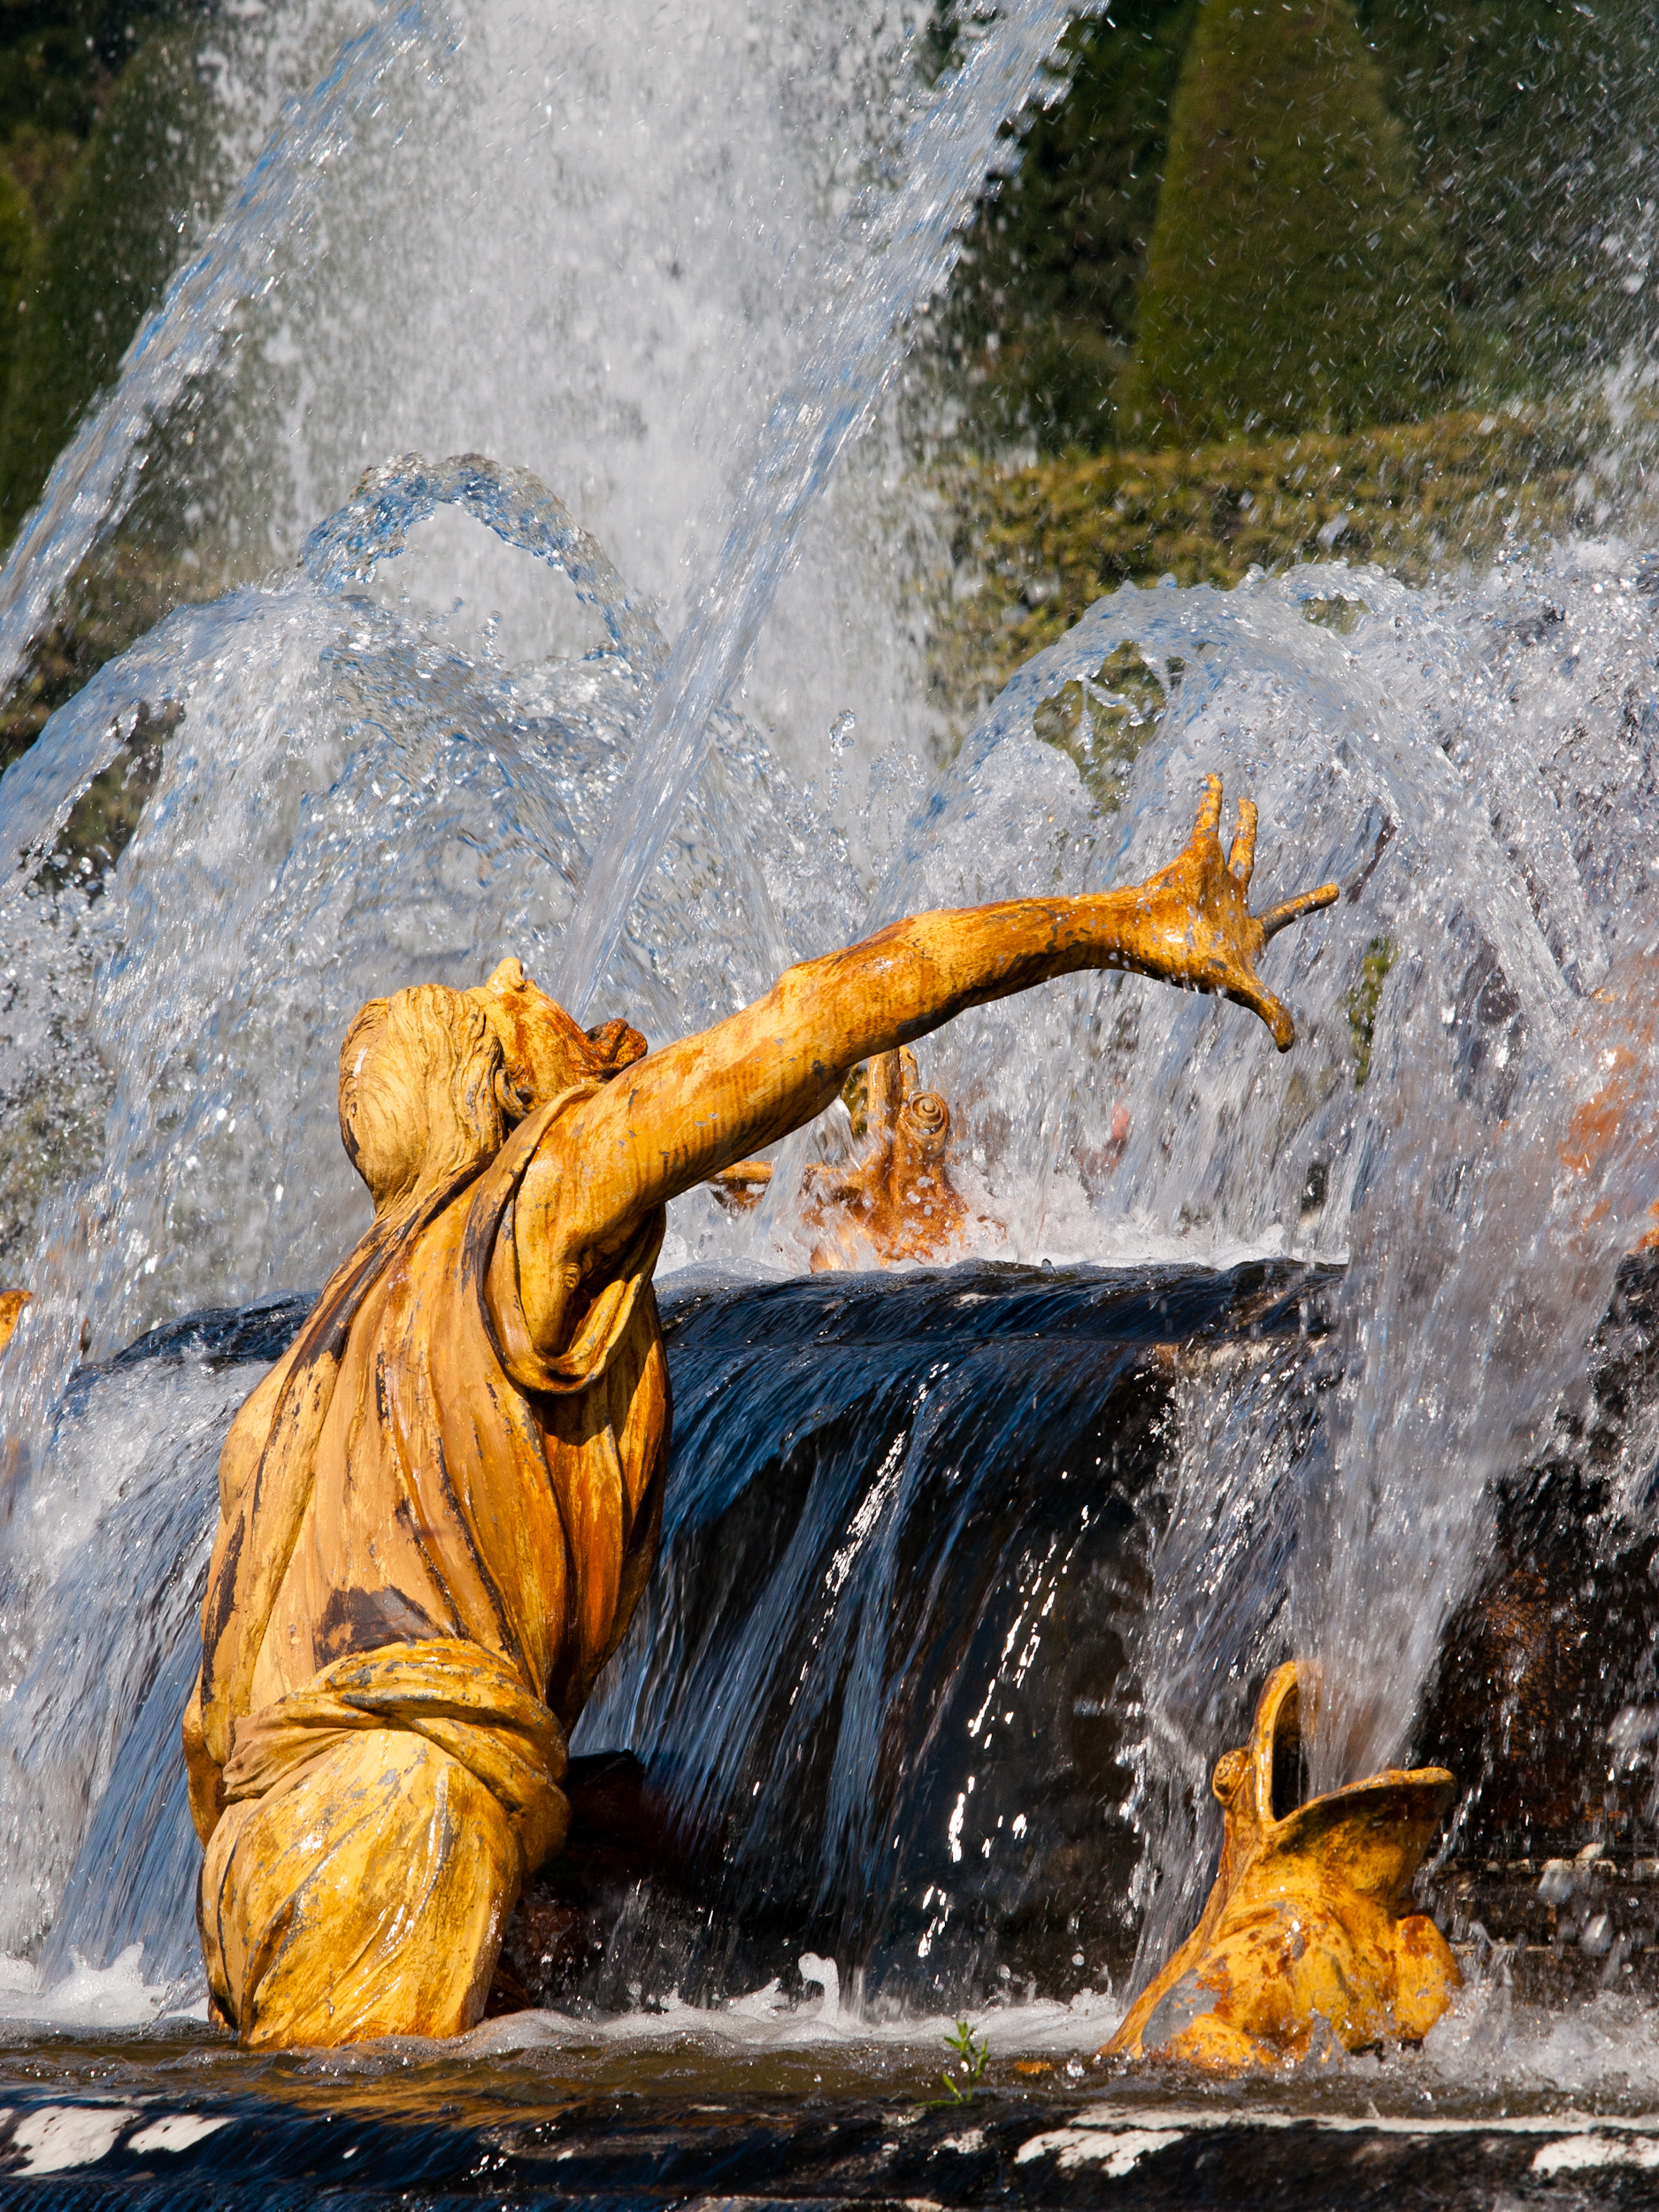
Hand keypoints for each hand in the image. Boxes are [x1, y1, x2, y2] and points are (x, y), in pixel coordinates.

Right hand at [1133, 775, 1337, 1049]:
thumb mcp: (1235, 986)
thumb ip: (1268, 1009)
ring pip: (1235, 843)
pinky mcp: (1194, 856)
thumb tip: (1291, 1046)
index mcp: (1245, 928)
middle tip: (1263, 825)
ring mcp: (1212, 877)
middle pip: (1255, 870)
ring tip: (1249, 800)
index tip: (1334, 891)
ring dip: (1243, 822)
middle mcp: (1229, 899)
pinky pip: (1206, 821)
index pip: (1285, 914)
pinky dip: (1212, 800)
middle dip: (1265, 857)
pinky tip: (1217, 778)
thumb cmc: (1179, 963)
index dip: (1308, 903)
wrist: (1133, 938)